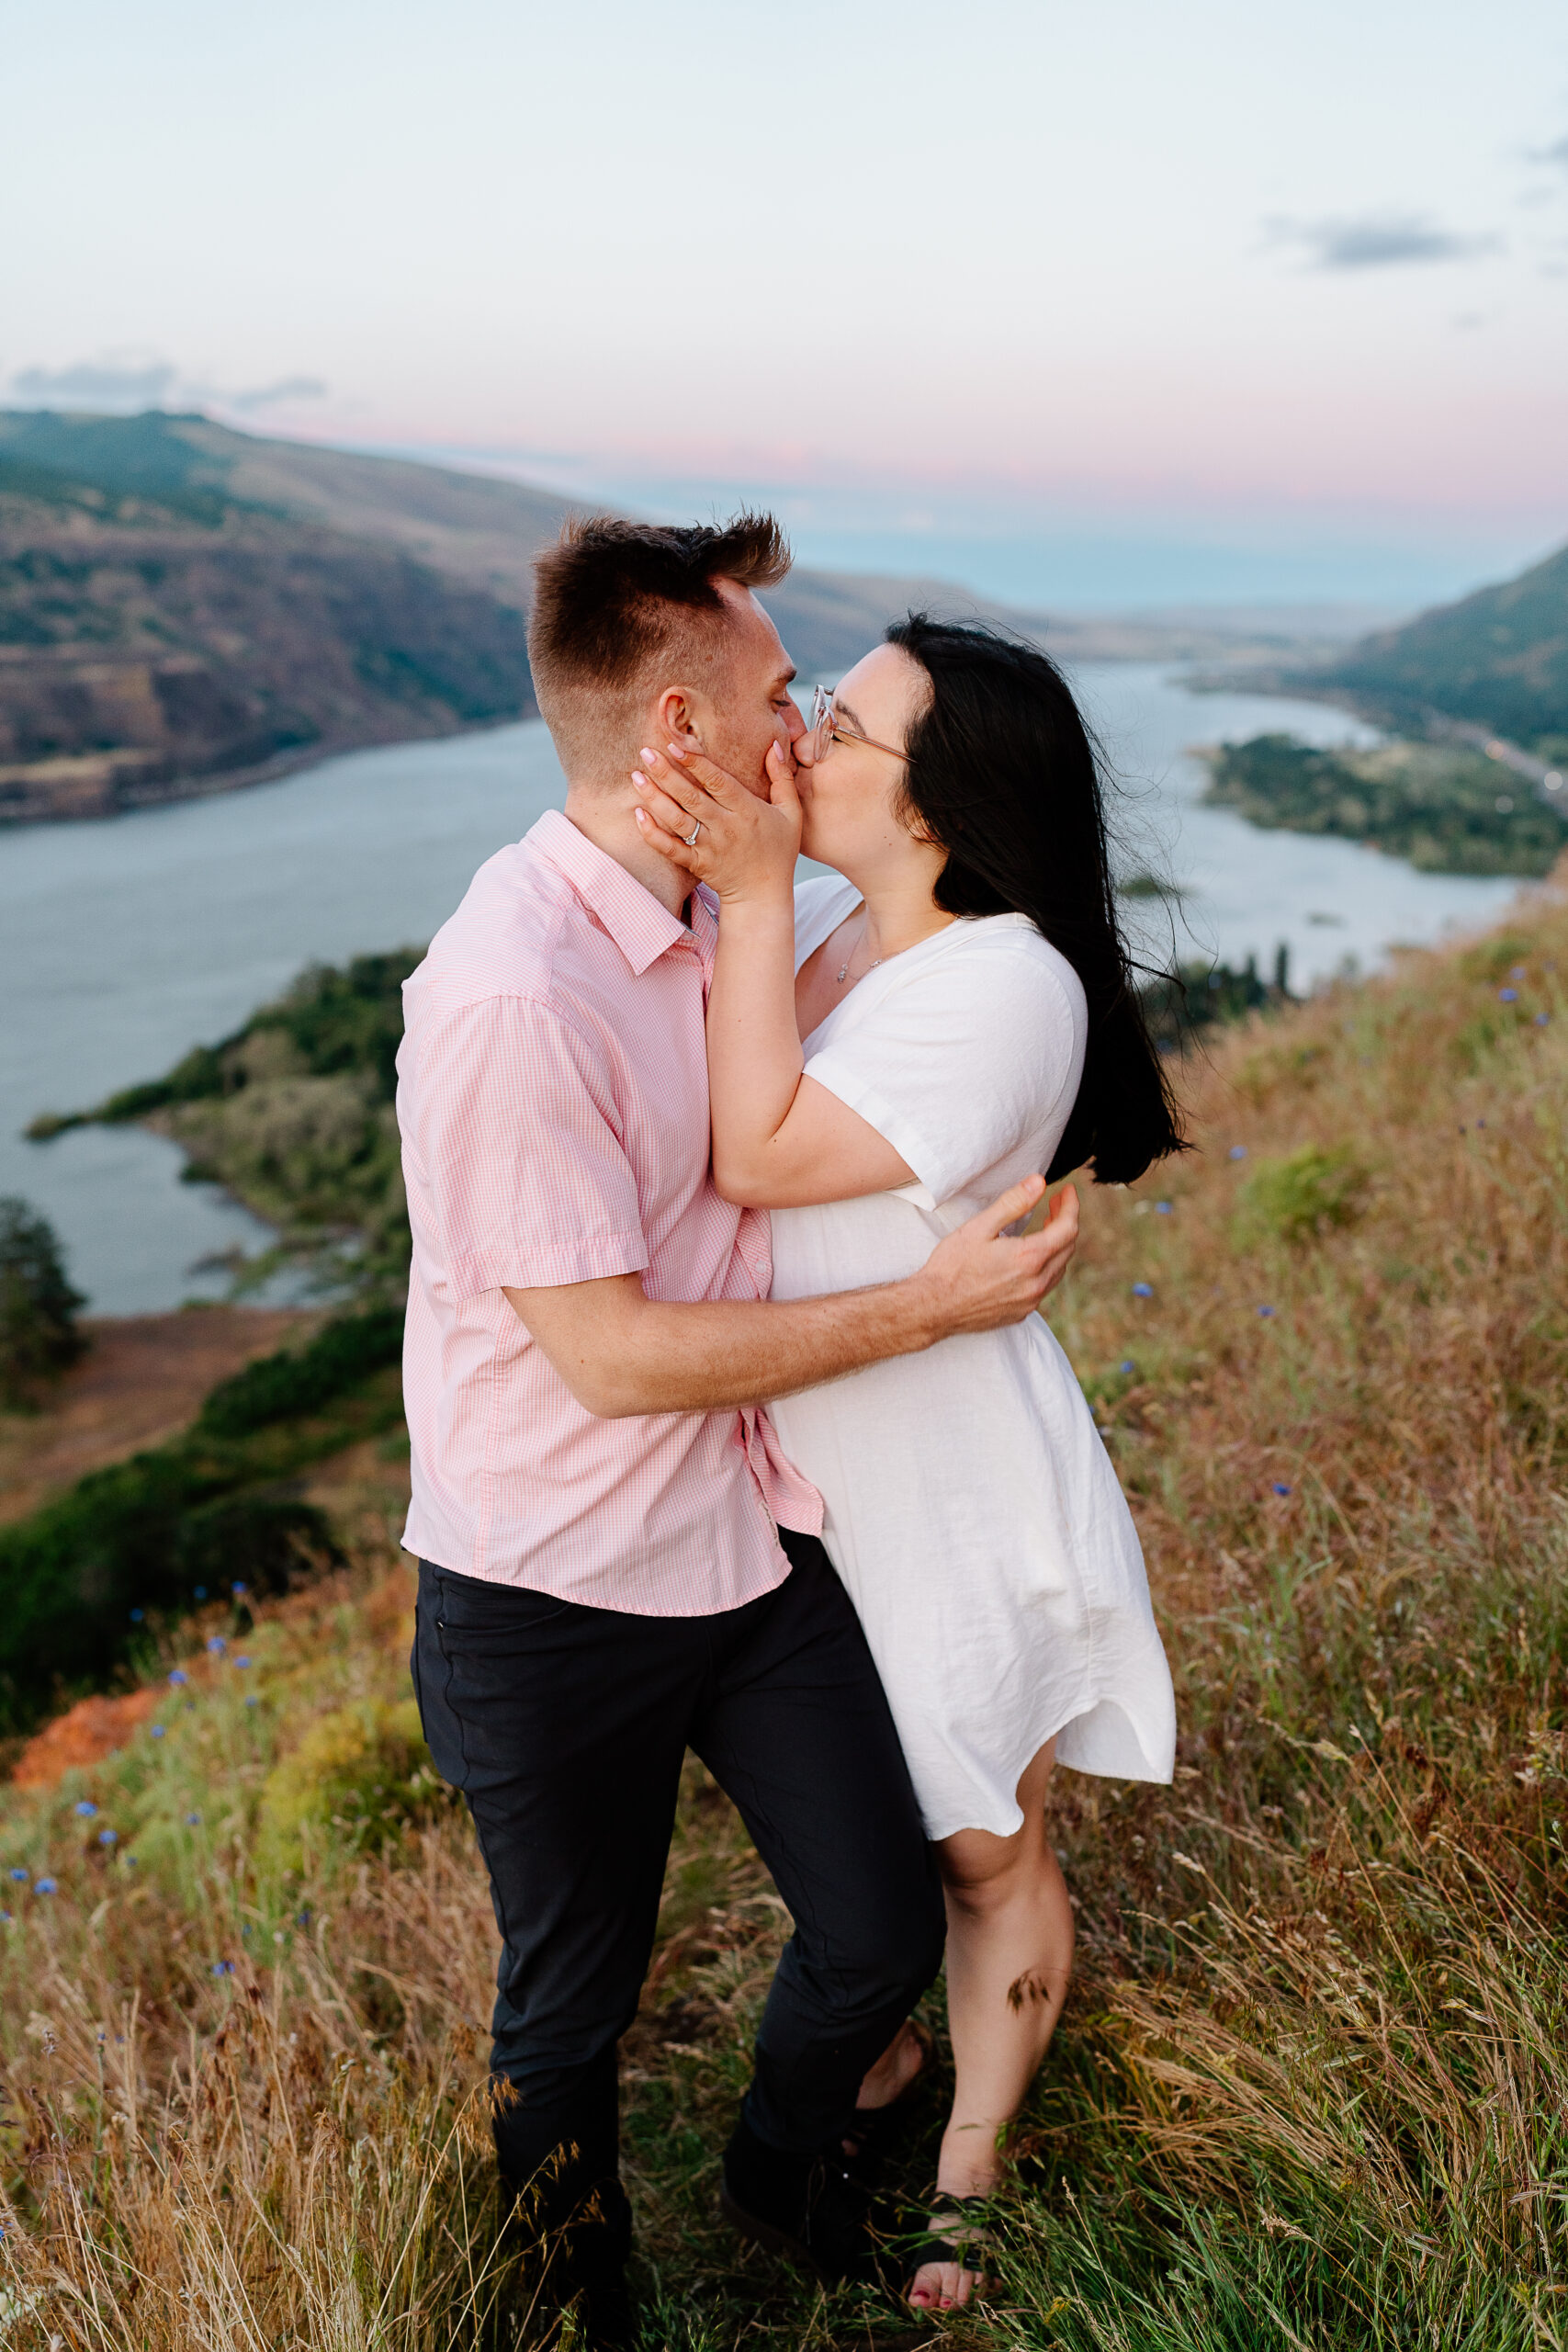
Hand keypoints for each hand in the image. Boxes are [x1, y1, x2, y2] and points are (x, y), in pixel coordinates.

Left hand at [632, 738, 801, 904]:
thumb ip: (782, 778)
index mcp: (747, 810)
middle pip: (691, 796)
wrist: (764, 896)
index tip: (675, 744)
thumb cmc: (778, 851)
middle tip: (646, 752)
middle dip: (666, 773)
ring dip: (655, 798)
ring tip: (637, 777)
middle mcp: (725, 827)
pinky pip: (671, 848)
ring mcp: (709, 847)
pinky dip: (653, 834)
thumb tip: (774, 745)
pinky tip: (638, 816)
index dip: (696, 762)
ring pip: (677, 819)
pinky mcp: (696, 864)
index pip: (717, 781)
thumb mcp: (791, 813)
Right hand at [910, 1177, 1078, 1341]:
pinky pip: (1044, 1286)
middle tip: (1055, 1204)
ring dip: (1057, 1246)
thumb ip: (1013, 1203)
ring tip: (1046, 1228)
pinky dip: (1046, 1267)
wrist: (932, 1308)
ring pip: (1058, 1269)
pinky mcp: (1021, 1312)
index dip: (1071, 1206)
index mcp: (1029, 1258)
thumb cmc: (951, 1266)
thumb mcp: (980, 1227)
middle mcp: (1036, 1283)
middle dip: (1065, 1222)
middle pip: (1067, 1248)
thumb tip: (1039, 1182)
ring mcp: (1030, 1301)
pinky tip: (1031, 1259)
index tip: (1068, 1191)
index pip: (1068, 1228)